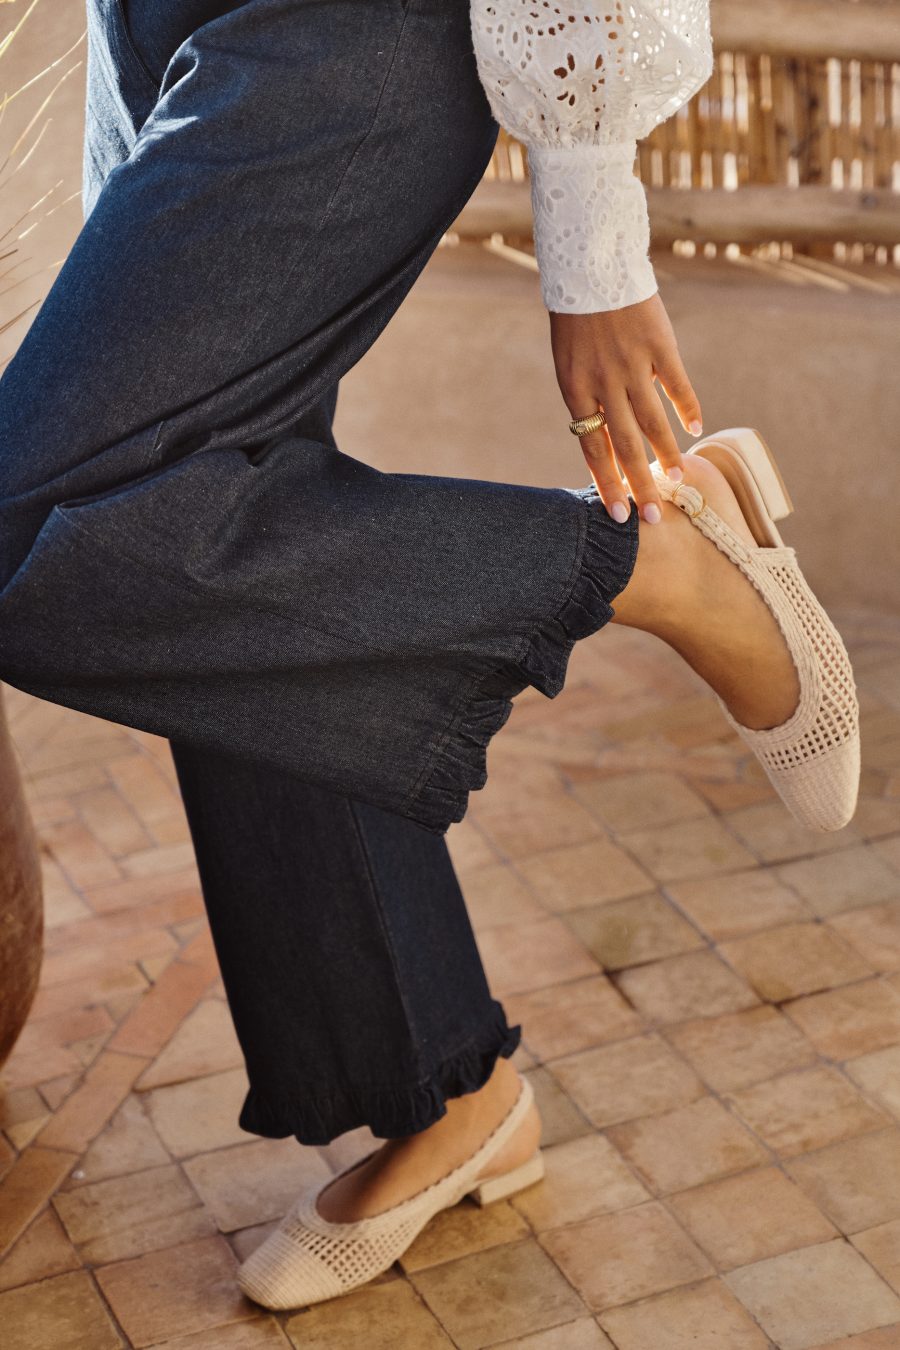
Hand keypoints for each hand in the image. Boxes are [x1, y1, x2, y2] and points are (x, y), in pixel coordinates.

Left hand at [550, 293, 702, 523]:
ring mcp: (633, 365)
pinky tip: (694, 430)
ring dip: (666, 455)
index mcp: (576, 390)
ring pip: (653, 422)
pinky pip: (676, 385)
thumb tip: (609, 440)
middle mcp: (605, 383)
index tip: (619, 514)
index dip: (607, 483)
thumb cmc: (578, 321)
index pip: (594, 449)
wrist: (591, 267)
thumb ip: (589, 401)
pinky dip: (686, 408)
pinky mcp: (658, 345)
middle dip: (639, 485)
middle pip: (624, 446)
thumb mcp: (570, 365)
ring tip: (677, 480)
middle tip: (652, 518)